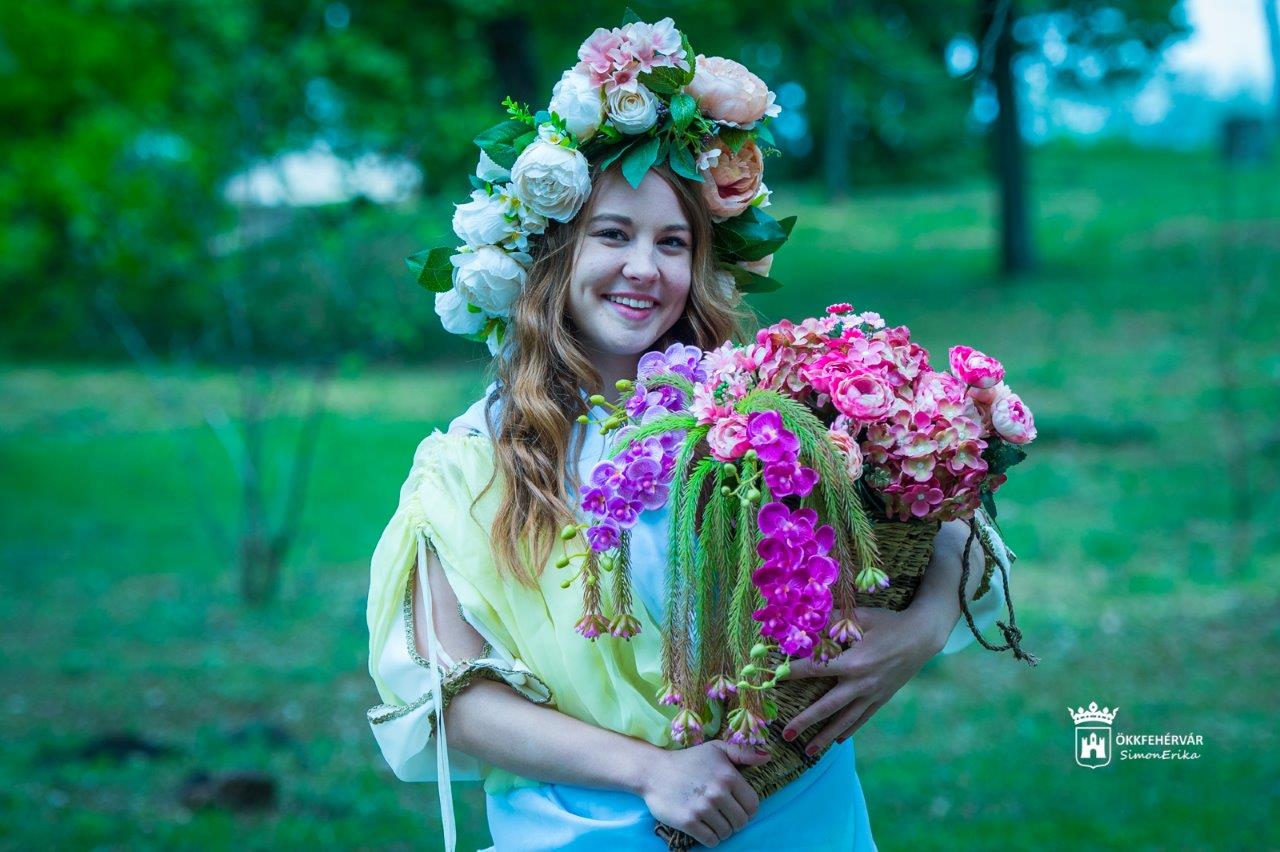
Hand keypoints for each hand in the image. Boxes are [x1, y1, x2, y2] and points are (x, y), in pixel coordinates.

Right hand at [639, 740, 769, 846]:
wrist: (653, 771)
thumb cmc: (688, 760)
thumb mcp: (716, 749)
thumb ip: (743, 753)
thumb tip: (767, 757)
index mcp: (728, 775)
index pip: (753, 805)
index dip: (747, 809)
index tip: (736, 806)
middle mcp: (717, 792)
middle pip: (741, 821)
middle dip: (735, 821)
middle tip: (723, 814)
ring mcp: (702, 808)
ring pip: (727, 832)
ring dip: (722, 830)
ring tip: (712, 819)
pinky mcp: (688, 821)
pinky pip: (711, 840)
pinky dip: (711, 838)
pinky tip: (704, 827)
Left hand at [779, 606, 940, 754]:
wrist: (922, 637)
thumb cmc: (889, 623)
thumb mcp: (861, 617)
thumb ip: (833, 620)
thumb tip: (807, 620)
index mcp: (853, 662)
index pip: (815, 670)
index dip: (792, 673)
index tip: (774, 680)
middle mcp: (861, 683)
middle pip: (827, 706)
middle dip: (805, 721)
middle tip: (786, 734)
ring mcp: (872, 694)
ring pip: (844, 720)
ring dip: (825, 736)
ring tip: (808, 751)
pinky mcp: (881, 699)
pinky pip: (862, 719)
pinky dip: (848, 730)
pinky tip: (836, 741)